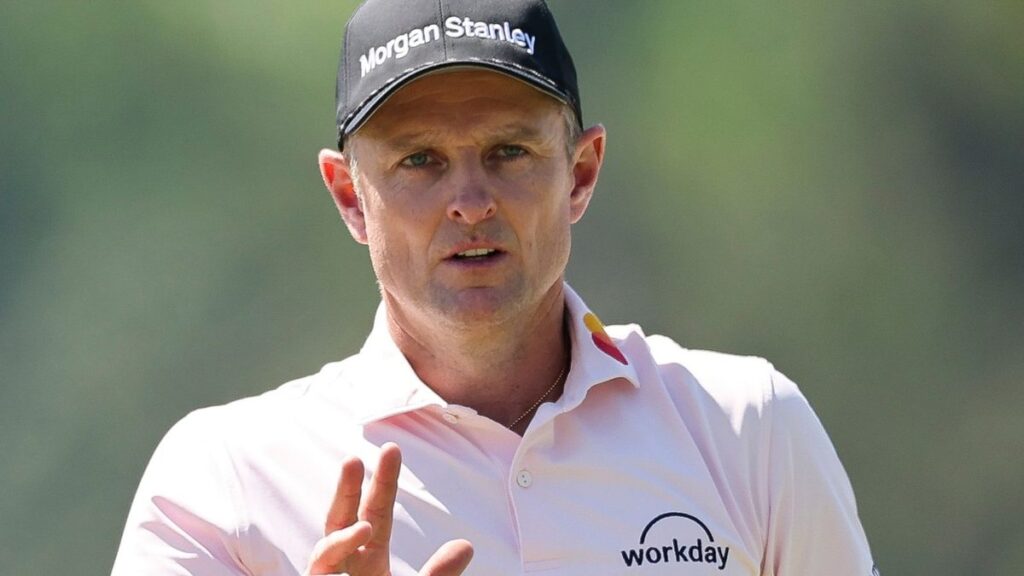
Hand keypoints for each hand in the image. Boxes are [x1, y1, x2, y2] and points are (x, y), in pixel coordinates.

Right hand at [305, 443, 473, 574]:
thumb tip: (466, 545)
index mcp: (368, 562)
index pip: (374, 513)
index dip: (382, 483)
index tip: (391, 448)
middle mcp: (344, 570)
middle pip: (342, 519)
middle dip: (348, 488)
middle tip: (357, 455)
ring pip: (325, 546)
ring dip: (342, 522)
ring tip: (365, 513)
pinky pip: (320, 571)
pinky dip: (338, 550)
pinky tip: (361, 533)